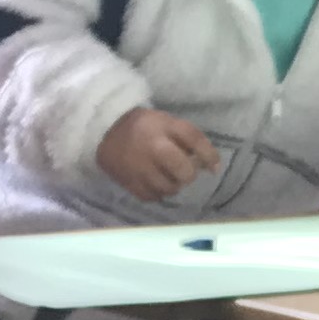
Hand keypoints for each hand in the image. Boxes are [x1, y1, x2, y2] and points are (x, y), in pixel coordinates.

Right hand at [97, 106, 215, 202]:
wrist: (104, 132)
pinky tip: (154, 181)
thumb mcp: (166, 123)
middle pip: (184, 172)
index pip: (194, 140)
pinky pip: (154, 197)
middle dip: (188, 174)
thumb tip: (212, 166)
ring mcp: (140, 168)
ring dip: (173, 184)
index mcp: (163, 127)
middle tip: (184, 171)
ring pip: (170, 188)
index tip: (213, 167)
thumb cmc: (144, 127)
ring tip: (166, 175)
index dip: (209, 155)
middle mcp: (152, 148)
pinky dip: (158, 192)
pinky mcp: (130, 183)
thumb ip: (188, 140)